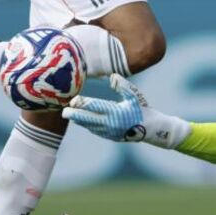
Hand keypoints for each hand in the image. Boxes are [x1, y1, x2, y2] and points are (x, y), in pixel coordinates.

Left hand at [62, 75, 190, 148]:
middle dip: (75, 115)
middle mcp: (110, 123)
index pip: (95, 107)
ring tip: (70, 115)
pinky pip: (96, 130)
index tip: (73, 100)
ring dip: (80, 120)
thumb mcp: (134, 96)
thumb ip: (122, 86)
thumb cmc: (142, 109)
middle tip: (64, 112)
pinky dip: (88, 125)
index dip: (83, 103)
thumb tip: (112, 77)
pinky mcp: (111, 137)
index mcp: (115, 112)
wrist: (151, 129)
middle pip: (88, 119)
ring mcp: (110, 132)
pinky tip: (83, 122)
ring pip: (90, 125)